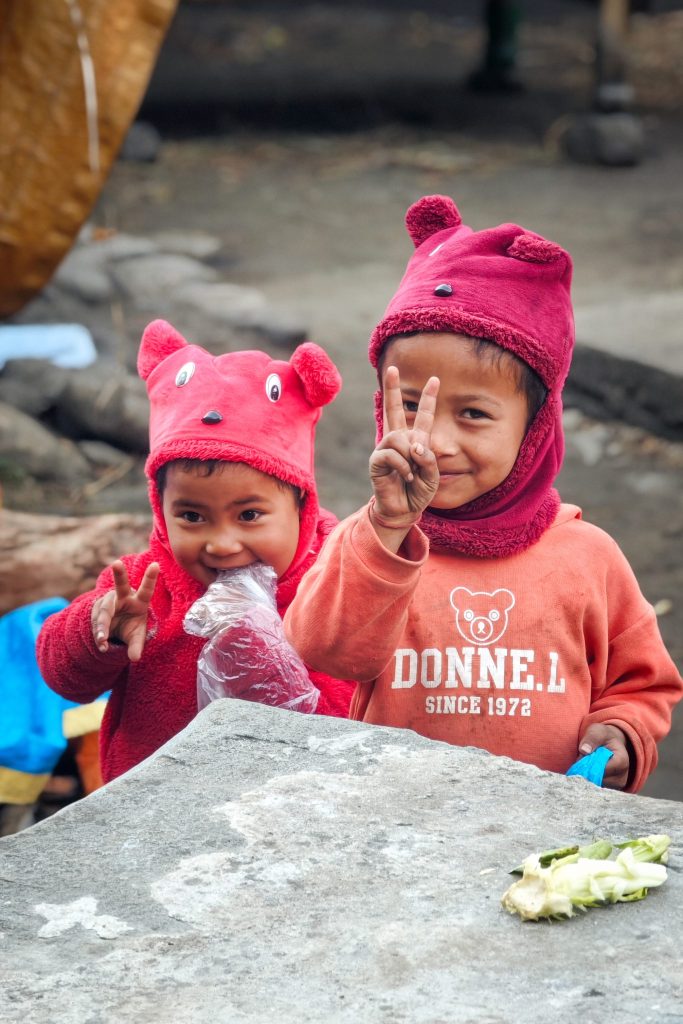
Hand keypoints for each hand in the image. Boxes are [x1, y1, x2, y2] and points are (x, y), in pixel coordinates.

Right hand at [92, 560, 159, 661]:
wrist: (113, 626)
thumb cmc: (130, 626)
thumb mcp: (136, 636)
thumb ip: (136, 646)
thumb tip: (135, 658)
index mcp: (138, 601)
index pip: (146, 590)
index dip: (150, 578)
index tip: (156, 564)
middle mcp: (123, 597)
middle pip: (120, 585)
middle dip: (119, 574)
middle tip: (117, 563)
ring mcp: (108, 601)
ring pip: (104, 610)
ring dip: (103, 625)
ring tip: (103, 640)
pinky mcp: (96, 609)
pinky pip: (96, 620)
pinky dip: (99, 633)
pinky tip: (102, 644)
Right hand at [369, 366, 439, 539]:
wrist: (403, 510)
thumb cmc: (418, 492)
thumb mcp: (432, 474)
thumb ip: (428, 458)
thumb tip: (414, 445)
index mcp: (415, 440)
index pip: (422, 416)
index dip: (428, 398)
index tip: (435, 379)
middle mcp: (398, 440)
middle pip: (393, 409)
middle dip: (392, 389)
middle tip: (391, 369)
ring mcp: (385, 449)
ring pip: (398, 436)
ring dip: (409, 455)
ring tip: (412, 472)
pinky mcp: (377, 461)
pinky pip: (391, 454)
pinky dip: (403, 466)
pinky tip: (406, 476)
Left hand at [578, 723, 630, 790]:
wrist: (610, 744)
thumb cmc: (604, 737)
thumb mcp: (598, 731)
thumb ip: (592, 738)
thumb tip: (584, 750)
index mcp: (622, 761)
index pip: (603, 769)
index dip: (590, 764)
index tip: (582, 757)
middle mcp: (621, 777)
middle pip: (598, 780)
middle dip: (586, 770)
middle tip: (582, 759)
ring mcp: (615, 786)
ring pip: (594, 786)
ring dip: (586, 776)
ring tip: (587, 764)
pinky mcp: (608, 790)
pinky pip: (594, 790)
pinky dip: (587, 781)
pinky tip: (588, 771)